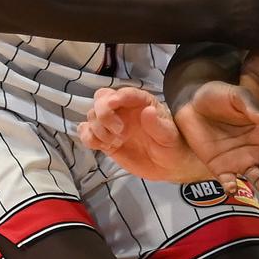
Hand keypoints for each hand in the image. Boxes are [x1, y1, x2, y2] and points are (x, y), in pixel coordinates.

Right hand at [78, 87, 209, 182]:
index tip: (113, 104)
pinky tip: (104, 146)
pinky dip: (89, 138)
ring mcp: (112, 124)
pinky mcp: (104, 139)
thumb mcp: (169, 137)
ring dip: (98, 129)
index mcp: (142, 102)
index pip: (126, 93)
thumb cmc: (172, 146)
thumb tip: (148, 111)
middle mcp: (124, 109)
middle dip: (103, 112)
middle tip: (118, 131)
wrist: (168, 166)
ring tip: (116, 142)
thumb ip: (158, 125)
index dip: (117, 96)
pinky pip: (86, 132)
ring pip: (92, 115)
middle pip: (101, 98)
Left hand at [173, 81, 258, 194]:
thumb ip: (253, 109)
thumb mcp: (237, 97)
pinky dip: (232, 186)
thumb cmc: (218, 96)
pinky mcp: (220, 169)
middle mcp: (256, 150)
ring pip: (256, 177)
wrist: (190, 104)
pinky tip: (233, 186)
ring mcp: (239, 161)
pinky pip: (229, 181)